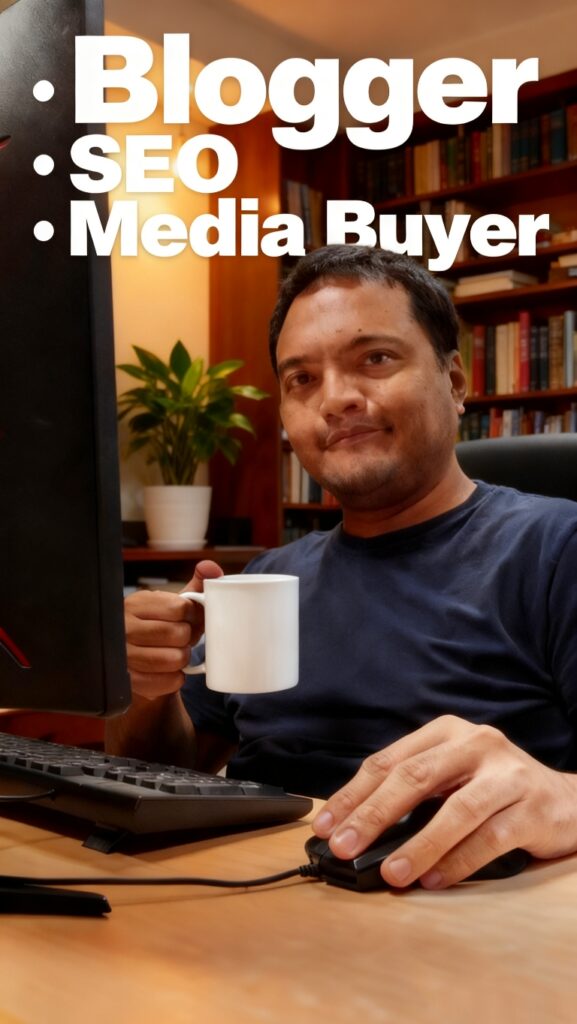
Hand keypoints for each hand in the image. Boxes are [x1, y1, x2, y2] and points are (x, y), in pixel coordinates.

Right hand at [124, 560, 222, 699]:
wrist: (137, 661)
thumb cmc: (160, 627)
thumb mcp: (173, 603)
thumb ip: (196, 584)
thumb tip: (211, 567)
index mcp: (137, 603)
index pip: (180, 608)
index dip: (194, 616)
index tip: (192, 619)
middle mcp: (125, 627)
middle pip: (178, 634)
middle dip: (188, 638)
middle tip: (184, 639)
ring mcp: (124, 656)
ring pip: (174, 659)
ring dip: (182, 658)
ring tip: (176, 653)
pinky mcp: (130, 681)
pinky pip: (169, 680)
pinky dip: (177, 678)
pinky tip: (170, 670)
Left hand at [312, 715, 576, 888]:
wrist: (568, 801)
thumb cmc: (497, 789)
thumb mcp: (452, 777)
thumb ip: (413, 794)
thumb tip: (356, 831)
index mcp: (447, 732)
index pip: (389, 761)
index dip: (353, 795)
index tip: (325, 825)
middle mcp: (476, 744)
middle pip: (415, 778)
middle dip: (372, 815)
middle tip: (344, 847)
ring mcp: (506, 774)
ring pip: (455, 810)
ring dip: (418, 845)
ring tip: (391, 873)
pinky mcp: (532, 807)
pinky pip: (489, 838)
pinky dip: (458, 862)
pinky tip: (435, 880)